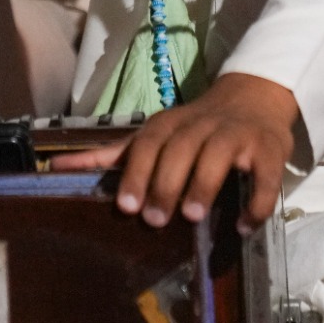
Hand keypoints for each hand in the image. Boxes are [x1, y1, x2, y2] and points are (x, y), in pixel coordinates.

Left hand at [51, 72, 296, 229]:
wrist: (253, 98)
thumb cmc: (196, 126)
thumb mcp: (154, 135)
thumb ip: (114, 155)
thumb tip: (55, 168)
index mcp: (171, 124)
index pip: (148, 142)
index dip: (136, 172)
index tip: (126, 207)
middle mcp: (202, 125)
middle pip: (180, 149)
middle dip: (166, 183)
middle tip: (155, 219)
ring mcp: (236, 135)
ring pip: (218, 156)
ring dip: (204, 185)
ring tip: (193, 216)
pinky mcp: (268, 150)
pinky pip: (264, 175)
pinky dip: (256, 200)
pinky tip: (244, 225)